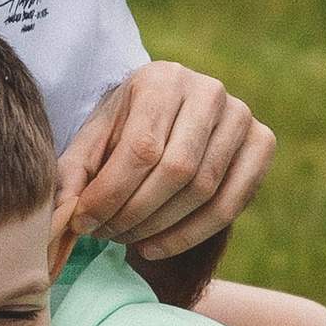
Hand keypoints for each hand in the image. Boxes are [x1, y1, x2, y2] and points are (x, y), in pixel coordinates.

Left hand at [56, 63, 273, 261]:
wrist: (170, 111)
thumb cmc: (125, 127)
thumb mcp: (94, 139)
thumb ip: (73, 174)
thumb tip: (62, 221)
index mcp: (163, 78)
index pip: (141, 148)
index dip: (111, 194)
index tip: (84, 222)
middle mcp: (209, 91)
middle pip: (176, 171)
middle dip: (134, 213)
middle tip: (106, 235)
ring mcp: (242, 116)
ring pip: (203, 190)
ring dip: (159, 227)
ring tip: (126, 239)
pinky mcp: (262, 143)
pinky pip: (231, 204)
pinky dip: (190, 236)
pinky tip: (155, 247)